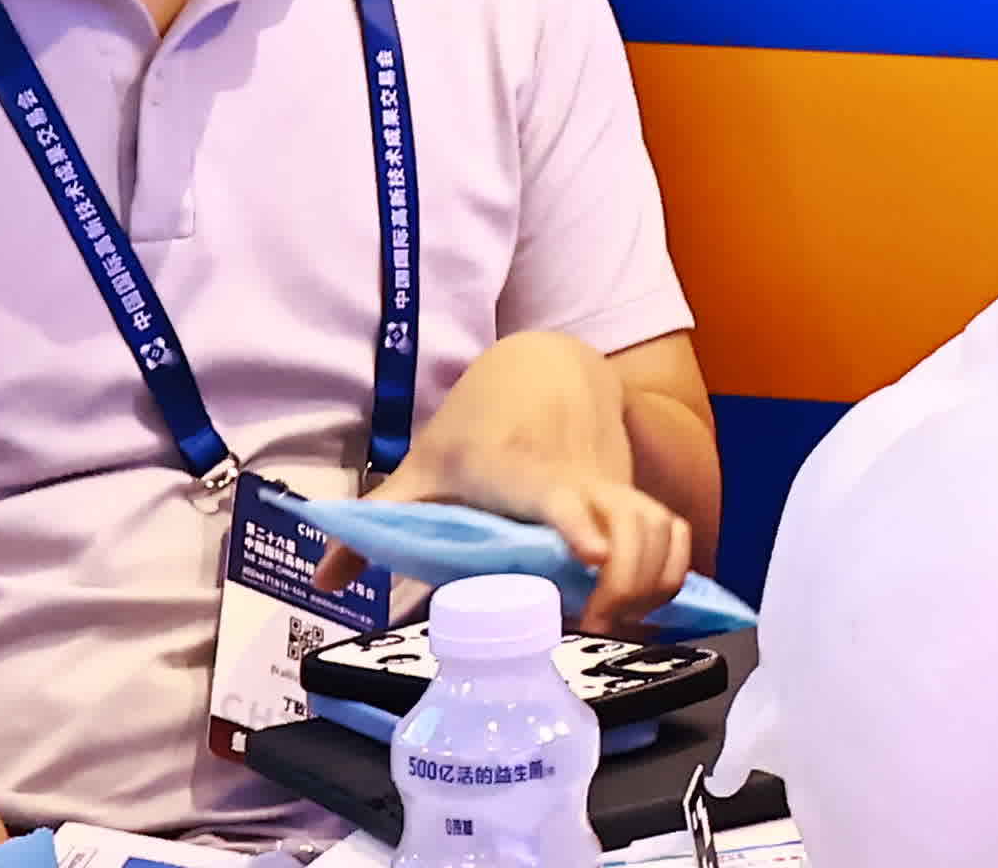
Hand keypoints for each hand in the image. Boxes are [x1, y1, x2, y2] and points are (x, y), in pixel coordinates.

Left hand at [390, 327, 700, 632]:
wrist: (542, 369)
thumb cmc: (473, 429)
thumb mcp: (418, 470)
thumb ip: (374, 523)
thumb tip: (325, 582)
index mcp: (517, 470)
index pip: (556, 495)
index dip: (576, 524)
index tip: (591, 559)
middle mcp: (578, 476)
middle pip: (629, 525)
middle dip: (626, 582)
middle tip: (590, 629)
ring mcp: (612, 484)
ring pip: (660, 529)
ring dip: (651, 582)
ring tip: (613, 626)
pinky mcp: (633, 494)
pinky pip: (673, 533)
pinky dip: (673, 570)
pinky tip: (647, 605)